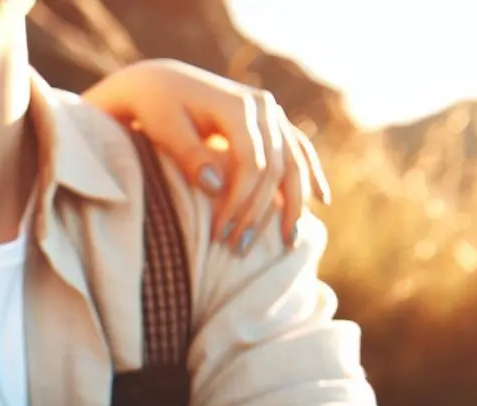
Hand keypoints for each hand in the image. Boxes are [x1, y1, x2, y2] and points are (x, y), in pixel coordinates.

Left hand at [83, 58, 331, 252]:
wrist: (160, 84)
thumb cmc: (156, 107)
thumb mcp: (165, 129)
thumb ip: (190, 156)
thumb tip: (217, 187)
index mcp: (238, 106)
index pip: (252, 162)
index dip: (239, 201)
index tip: (220, 235)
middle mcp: (262, 107)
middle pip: (276, 167)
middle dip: (259, 212)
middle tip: (239, 250)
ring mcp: (270, 114)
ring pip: (294, 162)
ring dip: (292, 203)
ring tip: (289, 241)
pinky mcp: (270, 123)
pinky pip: (298, 150)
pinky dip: (309, 174)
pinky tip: (321, 200)